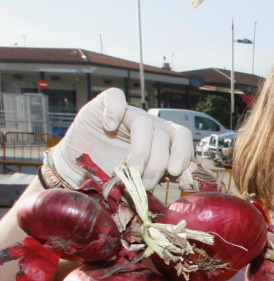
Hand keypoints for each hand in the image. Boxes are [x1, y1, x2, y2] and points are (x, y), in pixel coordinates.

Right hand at [52, 88, 193, 189]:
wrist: (79, 167)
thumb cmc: (112, 172)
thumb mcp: (142, 177)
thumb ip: (164, 176)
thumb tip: (187, 182)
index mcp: (162, 138)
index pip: (182, 137)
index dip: (183, 154)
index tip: (174, 174)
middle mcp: (148, 124)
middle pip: (164, 136)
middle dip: (158, 163)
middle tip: (146, 183)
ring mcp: (127, 113)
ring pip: (144, 123)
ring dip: (140, 152)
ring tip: (130, 171)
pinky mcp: (103, 105)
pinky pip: (115, 98)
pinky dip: (114, 111)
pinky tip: (109, 127)